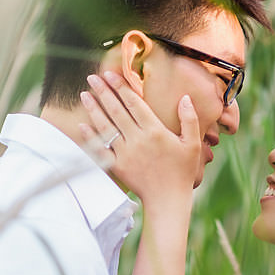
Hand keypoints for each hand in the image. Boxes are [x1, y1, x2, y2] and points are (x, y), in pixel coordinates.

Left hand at [79, 71, 200, 204]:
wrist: (167, 200)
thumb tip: (185, 98)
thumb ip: (189, 119)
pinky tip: (83, 124)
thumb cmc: (182, 172)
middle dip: (103, 91)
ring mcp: (126, 153)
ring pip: (106, 126)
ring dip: (94, 109)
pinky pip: (101, 148)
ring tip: (84, 94)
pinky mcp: (118, 166)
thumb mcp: (192, 144)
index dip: (121, 87)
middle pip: (116, 110)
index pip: (134, 103)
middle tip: (92, 77)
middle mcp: (138, 139)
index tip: (110, 75)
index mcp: (155, 131)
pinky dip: (91, 136)